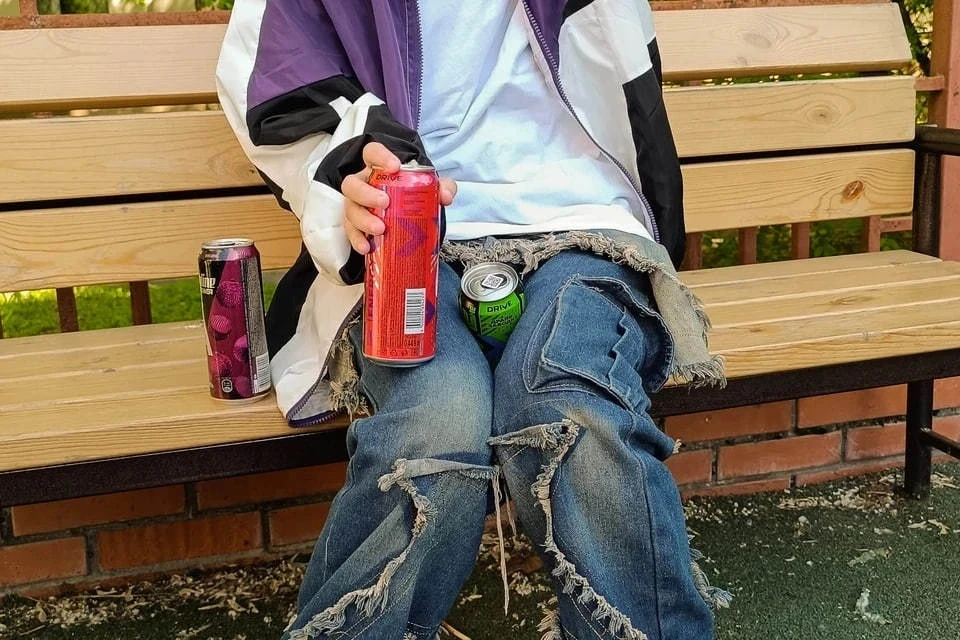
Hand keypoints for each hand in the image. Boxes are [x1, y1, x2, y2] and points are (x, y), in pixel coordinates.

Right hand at [342, 142, 456, 253]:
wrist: (407, 220)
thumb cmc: (413, 198)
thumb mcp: (430, 190)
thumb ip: (442, 187)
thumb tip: (445, 196)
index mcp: (378, 170)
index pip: (372, 153)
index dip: (379, 156)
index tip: (394, 166)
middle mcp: (363, 185)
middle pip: (352, 184)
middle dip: (366, 193)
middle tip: (385, 202)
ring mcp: (356, 206)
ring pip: (350, 208)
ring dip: (363, 219)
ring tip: (380, 229)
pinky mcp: (355, 226)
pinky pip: (350, 232)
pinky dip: (357, 240)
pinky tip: (367, 247)